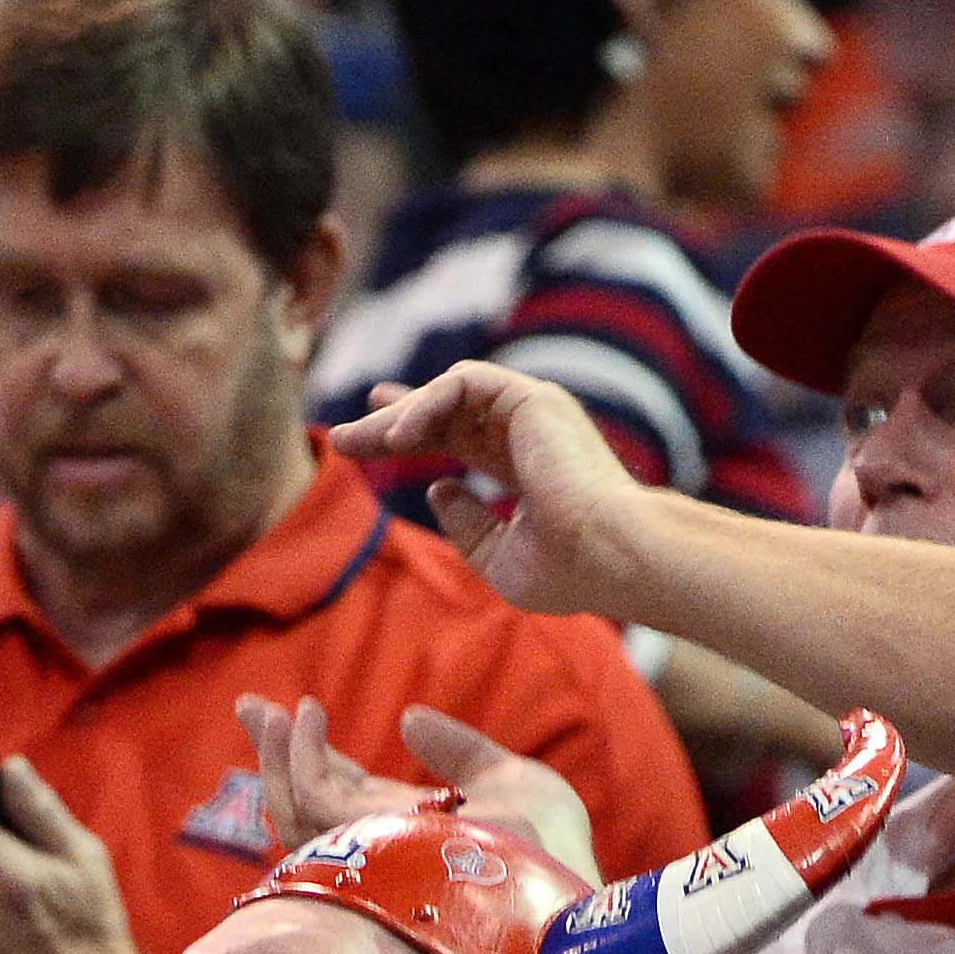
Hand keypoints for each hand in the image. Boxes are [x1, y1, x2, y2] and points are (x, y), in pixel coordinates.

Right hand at [234, 694, 604, 881]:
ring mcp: (372, 855)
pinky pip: (317, 803)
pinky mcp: (369, 849)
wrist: (564, 879)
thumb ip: (456, 750)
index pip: (345, 801)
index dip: (316, 758)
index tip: (298, 712)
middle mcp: (381, 852)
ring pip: (300, 809)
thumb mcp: (509, 778)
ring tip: (275, 710)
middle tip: (250, 707)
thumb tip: (409, 719)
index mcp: (409, 838)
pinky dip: (302, 760)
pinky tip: (306, 719)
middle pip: (307, 809)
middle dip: (275, 757)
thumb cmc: (552, 848)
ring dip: (280, 755)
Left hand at [324, 365, 666, 618]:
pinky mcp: (531, 398)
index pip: (462, 437)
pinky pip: (464, 383)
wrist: (612, 557)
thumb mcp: (499, 557)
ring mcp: (534, 411)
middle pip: (447, 413)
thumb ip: (466, 525)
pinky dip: (427, 404)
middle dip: (391, 421)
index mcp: (528, 466)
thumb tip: (433, 489)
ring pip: (450, 392)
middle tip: (342, 439)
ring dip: (400, 415)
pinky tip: (399, 438)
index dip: (414, 434)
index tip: (371, 443)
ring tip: (359, 443)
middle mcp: (531, 432)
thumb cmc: (570, 570)